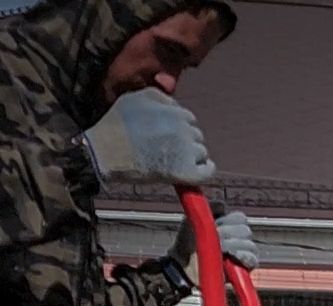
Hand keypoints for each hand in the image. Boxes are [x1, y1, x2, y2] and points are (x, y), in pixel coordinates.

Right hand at [82, 88, 214, 184]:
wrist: (103, 153)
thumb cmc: (115, 128)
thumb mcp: (134, 98)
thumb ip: (157, 94)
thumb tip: (171, 86)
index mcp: (172, 110)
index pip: (187, 118)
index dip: (177, 127)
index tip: (165, 135)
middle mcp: (182, 126)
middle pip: (195, 134)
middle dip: (184, 140)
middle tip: (165, 149)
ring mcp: (186, 149)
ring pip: (201, 151)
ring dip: (191, 156)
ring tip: (170, 160)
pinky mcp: (187, 170)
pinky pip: (207, 171)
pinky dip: (203, 171)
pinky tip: (194, 170)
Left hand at [169, 203, 257, 270]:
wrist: (183, 264)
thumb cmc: (187, 244)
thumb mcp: (194, 220)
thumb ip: (209, 209)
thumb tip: (223, 205)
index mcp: (229, 225)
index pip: (240, 218)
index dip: (228, 220)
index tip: (214, 225)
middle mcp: (238, 238)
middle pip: (245, 230)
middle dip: (229, 233)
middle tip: (215, 239)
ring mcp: (243, 253)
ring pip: (249, 244)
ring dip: (233, 245)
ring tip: (219, 250)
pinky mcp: (245, 268)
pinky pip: (252, 259)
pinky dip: (243, 256)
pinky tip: (233, 256)